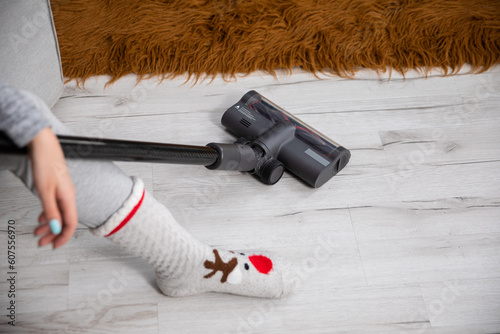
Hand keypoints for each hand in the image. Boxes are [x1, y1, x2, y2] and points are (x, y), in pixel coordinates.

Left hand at [29, 127, 77, 248]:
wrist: (43, 144)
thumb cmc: (45, 163)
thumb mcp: (45, 191)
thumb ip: (51, 211)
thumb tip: (55, 229)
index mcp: (68, 198)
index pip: (70, 224)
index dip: (64, 237)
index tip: (54, 246)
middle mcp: (68, 196)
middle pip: (64, 221)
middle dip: (53, 234)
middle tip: (42, 242)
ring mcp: (63, 191)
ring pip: (59, 214)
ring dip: (49, 225)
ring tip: (37, 232)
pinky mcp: (57, 187)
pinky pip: (55, 206)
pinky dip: (48, 214)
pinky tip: (41, 217)